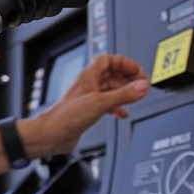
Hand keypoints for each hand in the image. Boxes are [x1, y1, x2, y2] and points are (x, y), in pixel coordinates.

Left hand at [17, 53, 148, 157]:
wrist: (51, 134)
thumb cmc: (66, 116)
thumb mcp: (100, 103)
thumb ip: (123, 95)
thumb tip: (142, 86)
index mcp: (88, 76)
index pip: (108, 59)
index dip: (124, 62)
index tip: (137, 70)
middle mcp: (88, 84)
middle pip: (111, 74)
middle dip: (127, 78)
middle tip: (140, 84)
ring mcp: (88, 97)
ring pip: (110, 89)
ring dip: (123, 92)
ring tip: (135, 97)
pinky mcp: (87, 110)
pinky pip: (106, 104)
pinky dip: (116, 106)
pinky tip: (122, 113)